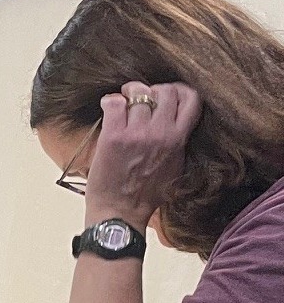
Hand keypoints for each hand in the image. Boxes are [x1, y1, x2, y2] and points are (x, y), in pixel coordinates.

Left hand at [86, 82, 201, 227]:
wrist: (120, 212)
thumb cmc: (146, 194)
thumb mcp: (175, 166)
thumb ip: (178, 141)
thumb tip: (177, 122)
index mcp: (179, 139)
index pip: (192, 98)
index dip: (179, 90)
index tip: (167, 94)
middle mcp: (161, 133)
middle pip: (166, 90)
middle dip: (153, 89)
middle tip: (141, 98)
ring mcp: (137, 134)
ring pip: (139, 93)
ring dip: (129, 93)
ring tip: (123, 103)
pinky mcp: (114, 137)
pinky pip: (115, 103)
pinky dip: (111, 100)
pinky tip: (110, 108)